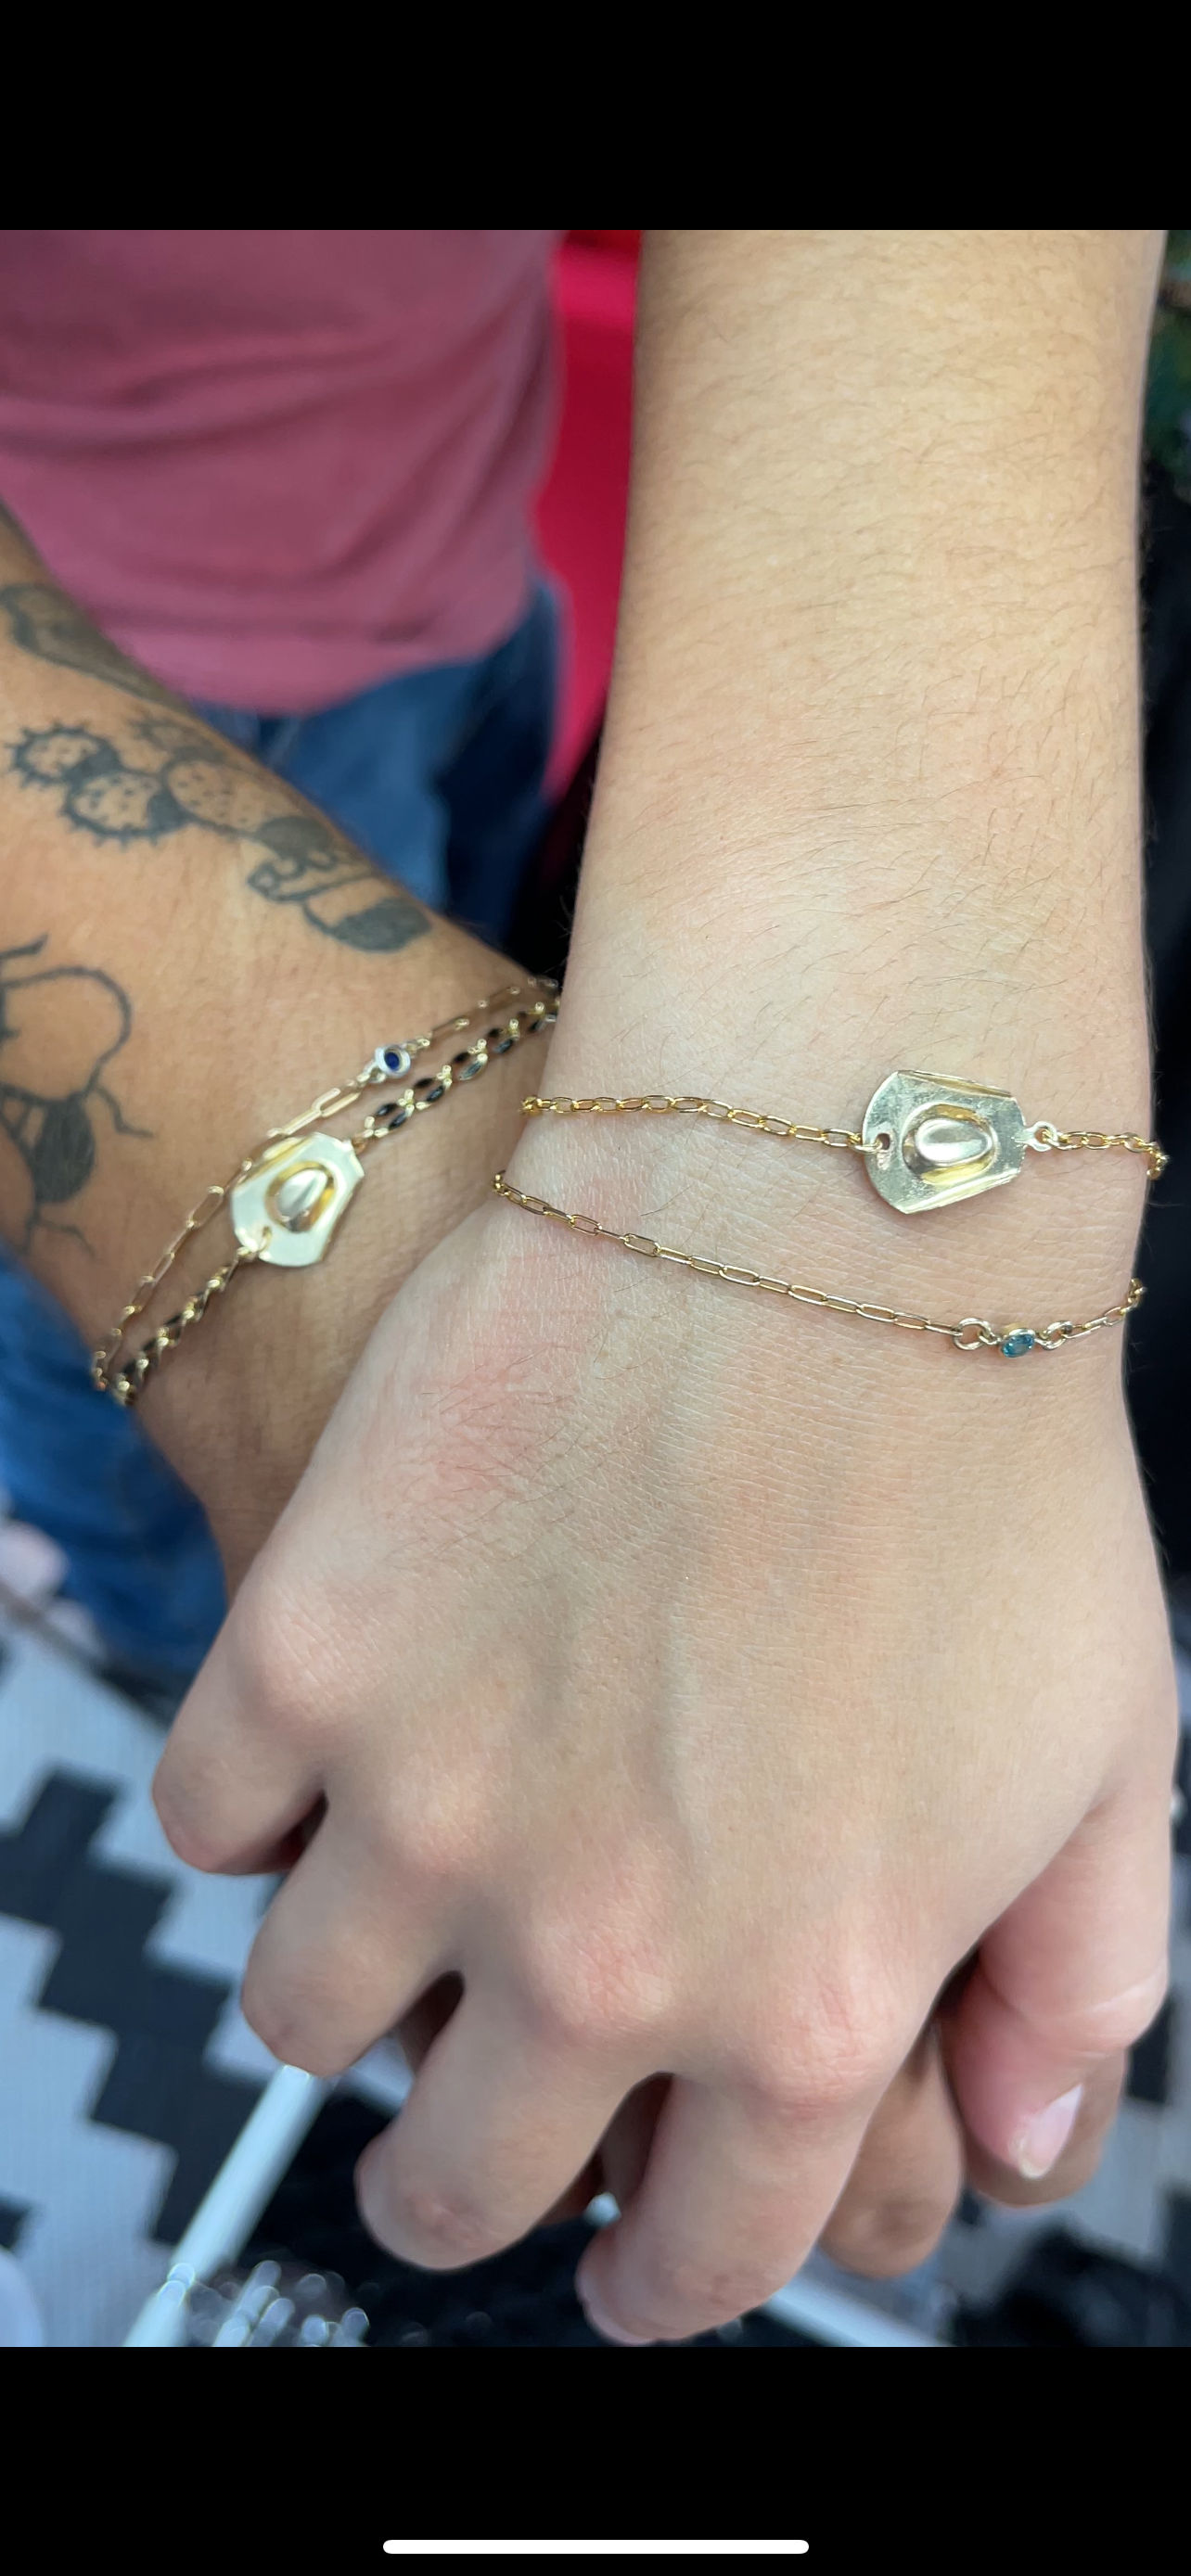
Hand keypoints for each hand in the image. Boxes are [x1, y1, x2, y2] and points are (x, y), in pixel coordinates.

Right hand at [153, 1145, 1176, 2342]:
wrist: (830, 1199)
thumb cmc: (991, 1452)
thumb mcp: (1119, 1752)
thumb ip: (1079, 1982)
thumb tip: (1021, 2132)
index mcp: (810, 2003)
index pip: (704, 2258)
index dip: (667, 2275)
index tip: (633, 2248)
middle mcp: (605, 1950)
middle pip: (459, 2186)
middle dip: (464, 2186)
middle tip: (464, 2127)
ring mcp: (430, 1808)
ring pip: (304, 2022)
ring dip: (349, 1994)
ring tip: (398, 1909)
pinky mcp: (307, 1657)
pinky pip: (210, 1820)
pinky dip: (257, 1809)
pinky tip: (333, 1754)